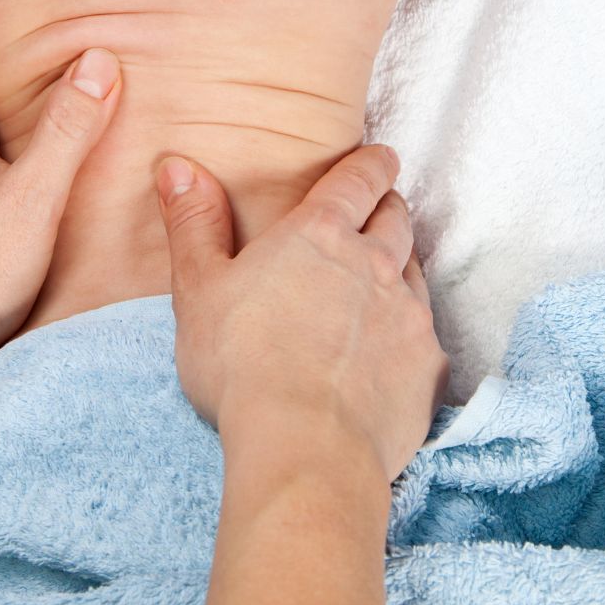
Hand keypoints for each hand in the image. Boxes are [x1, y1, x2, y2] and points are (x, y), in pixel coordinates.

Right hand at [159, 147, 449, 482]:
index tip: (381, 156)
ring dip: (403, 260)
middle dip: (389, 205)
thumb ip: (193, 224)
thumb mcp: (199, 288)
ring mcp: (407, 313)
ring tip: (385, 269)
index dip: (372, 163)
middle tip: (380, 207)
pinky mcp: (427, 365)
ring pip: (416, 268)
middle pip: (396, 217)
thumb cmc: (241, 364)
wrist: (305, 448)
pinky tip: (394, 342)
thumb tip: (178, 166)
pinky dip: (412, 323)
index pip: (358, 179)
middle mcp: (374, 263)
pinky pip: (427, 330)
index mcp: (320, 234)